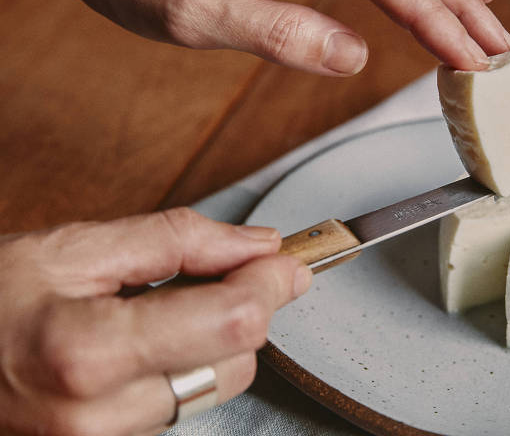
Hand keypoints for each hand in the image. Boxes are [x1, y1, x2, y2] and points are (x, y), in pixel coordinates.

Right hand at [0, 208, 311, 435]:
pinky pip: (179, 407)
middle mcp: (97, 417)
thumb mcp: (74, 249)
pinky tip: (153, 341)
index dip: (272, 283)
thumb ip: (176, 240)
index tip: (288, 261)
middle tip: (229, 273)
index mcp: (90, 352)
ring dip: (215, 342)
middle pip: (236, 363)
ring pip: (213, 389)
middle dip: (245, 312)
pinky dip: (186, 368)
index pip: (232, 322)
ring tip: (171, 307)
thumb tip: (255, 244)